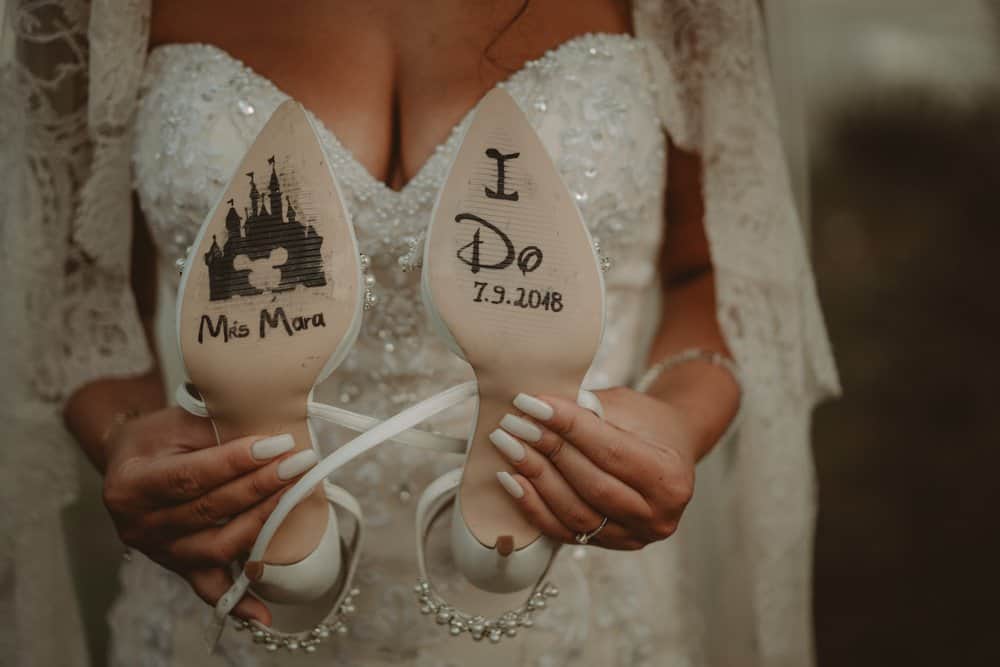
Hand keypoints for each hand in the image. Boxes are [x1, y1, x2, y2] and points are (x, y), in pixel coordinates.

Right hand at [101, 407, 317, 622]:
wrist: (130, 461)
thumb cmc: (156, 438)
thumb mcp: (175, 421)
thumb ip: (215, 432)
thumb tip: (270, 439)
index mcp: (131, 485)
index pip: (191, 476)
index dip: (236, 462)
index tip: (277, 444)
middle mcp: (141, 525)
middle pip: (209, 511)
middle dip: (260, 486)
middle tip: (299, 463)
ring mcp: (160, 552)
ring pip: (217, 547)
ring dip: (262, 521)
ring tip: (297, 494)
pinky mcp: (179, 567)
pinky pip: (209, 588)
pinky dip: (237, 601)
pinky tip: (264, 612)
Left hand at [489, 387, 697, 549]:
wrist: (665, 451)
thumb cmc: (646, 423)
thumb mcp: (626, 407)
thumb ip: (588, 412)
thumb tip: (535, 410)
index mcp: (670, 478)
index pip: (610, 451)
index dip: (569, 427)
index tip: (532, 403)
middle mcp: (657, 516)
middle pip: (592, 485)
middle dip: (548, 451)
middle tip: (514, 423)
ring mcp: (632, 537)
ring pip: (575, 513)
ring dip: (536, 478)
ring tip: (508, 446)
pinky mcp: (607, 545)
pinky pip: (563, 532)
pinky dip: (534, 506)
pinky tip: (511, 479)